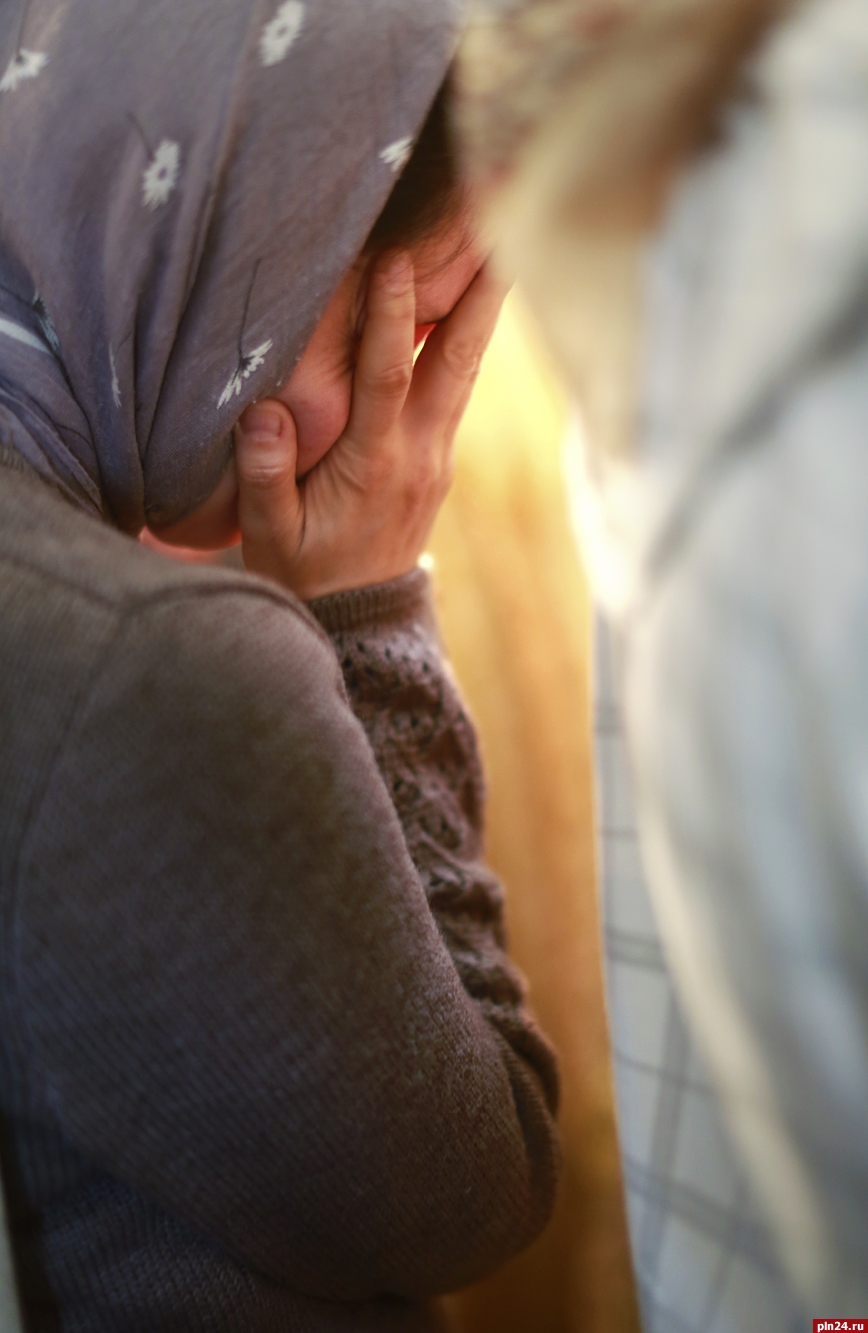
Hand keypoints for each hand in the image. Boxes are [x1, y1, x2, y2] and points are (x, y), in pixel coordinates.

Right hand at [233, 252, 504, 598]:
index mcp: (374, 465)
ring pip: (465, 369)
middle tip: (501, 232)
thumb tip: (263, 414)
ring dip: (483, 309)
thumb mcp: (269, 537)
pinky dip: (465, 338)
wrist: (357, 620)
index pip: (389, 378)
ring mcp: (437, 454)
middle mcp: (419, 453)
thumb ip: (264, 477)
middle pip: (457, 362)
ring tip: (500, 245)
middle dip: (478, 297)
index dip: (393, 319)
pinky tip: (471, 300)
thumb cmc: (305, 572)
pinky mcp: (438, 456)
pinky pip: (456, 385)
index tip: (397, 259)